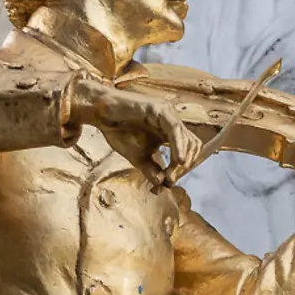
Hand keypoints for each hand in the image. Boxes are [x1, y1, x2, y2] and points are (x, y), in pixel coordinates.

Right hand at [69, 79, 202, 185]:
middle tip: (170, 178)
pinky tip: (178, 160)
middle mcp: (173, 122)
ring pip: (188, 139)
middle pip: (193, 146)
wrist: (101, 113)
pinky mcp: (159, 109)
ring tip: (170, 174)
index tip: (169, 181)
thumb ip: (151, 170)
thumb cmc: (119, 130)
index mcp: (170, 132)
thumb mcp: (137, 157)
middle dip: (185, 166)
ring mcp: (168, 114)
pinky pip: (175, 129)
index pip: (189, 150)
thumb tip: (163, 184)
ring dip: (183, 160)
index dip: (183, 168)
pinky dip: (179, 146)